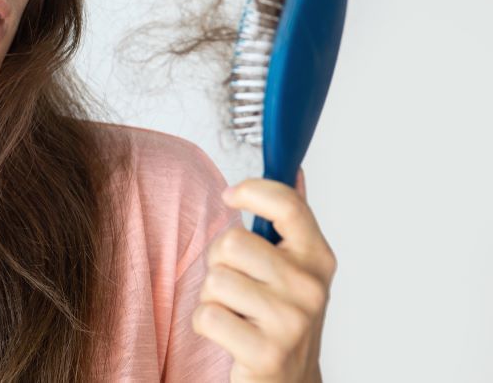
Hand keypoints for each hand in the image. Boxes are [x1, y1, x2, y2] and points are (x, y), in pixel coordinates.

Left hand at [191, 168, 336, 382]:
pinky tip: (229, 334)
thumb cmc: (282, 319)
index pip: (287, 204)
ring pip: (215, 280)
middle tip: (236, 285)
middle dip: (219, 262)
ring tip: (235, 312)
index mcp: (318, 259)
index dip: (252, 190)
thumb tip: (297, 172)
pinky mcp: (267, 353)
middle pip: (232, 243)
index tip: (231, 196)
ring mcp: (291, 322)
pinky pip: (206, 316)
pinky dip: (205, 325)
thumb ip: (291, 223)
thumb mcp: (295, 269)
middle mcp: (310, 288)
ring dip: (212, 298)